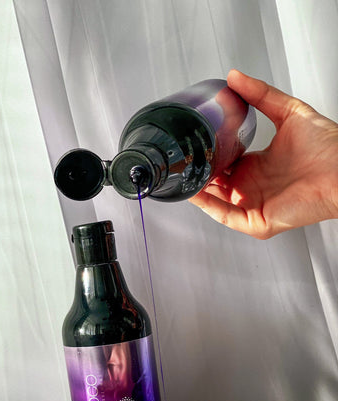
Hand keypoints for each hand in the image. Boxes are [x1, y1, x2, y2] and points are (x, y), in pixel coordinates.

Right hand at [190, 70, 337, 238]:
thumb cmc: (327, 148)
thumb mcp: (289, 112)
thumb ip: (261, 94)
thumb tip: (235, 77)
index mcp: (256, 165)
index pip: (223, 163)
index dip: (206, 155)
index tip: (189, 143)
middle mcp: (252, 186)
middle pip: (215, 183)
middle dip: (196, 173)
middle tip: (179, 159)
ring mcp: (254, 205)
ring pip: (216, 202)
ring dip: (197, 190)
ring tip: (180, 176)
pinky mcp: (258, 221)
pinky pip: (227, 217)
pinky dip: (210, 207)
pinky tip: (197, 193)